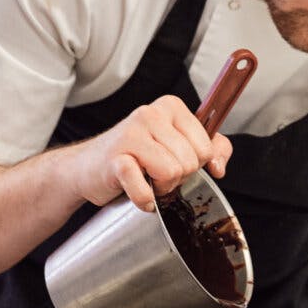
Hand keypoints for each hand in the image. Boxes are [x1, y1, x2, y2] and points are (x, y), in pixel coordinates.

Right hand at [68, 95, 232, 210]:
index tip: (174, 161)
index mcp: (171, 107)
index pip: (206, 147)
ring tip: (146, 179)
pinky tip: (138, 193)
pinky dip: (144, 200)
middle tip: (156, 173)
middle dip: (178, 177)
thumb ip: (212, 149)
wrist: (88, 168)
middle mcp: (151, 114)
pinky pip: (145, 189)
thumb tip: (218, 167)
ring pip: (172, 173)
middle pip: (190, 162)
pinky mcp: (116, 159)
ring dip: (161, 188)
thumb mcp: (178, 146)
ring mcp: (131, 134)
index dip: (194, 164)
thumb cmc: (138, 157)